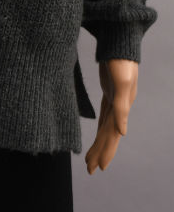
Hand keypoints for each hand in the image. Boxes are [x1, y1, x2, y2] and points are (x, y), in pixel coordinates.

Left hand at [84, 58, 137, 173]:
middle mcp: (120, 106)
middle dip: (100, 152)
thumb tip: (122, 133)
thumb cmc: (121, 60)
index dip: (106, 151)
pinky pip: (105, 114)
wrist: (119, 41)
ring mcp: (115, 98)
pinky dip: (101, 126)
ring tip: (90, 158)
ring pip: (106, 126)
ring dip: (99, 142)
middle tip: (90, 170)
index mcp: (122, 107)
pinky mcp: (109, 90)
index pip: (112, 134)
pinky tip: (99, 133)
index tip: (98, 168)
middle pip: (108, 134)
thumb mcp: (122, 83)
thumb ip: (122, 108)